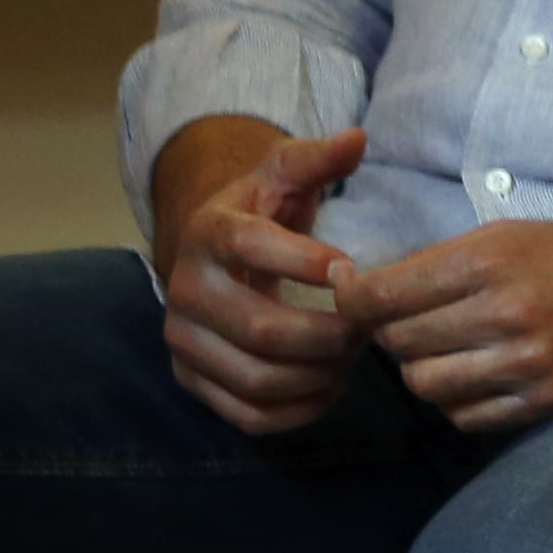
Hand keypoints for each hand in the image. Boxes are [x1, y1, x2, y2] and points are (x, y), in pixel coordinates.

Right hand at [151, 121, 366, 435]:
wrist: (211, 250)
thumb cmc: (261, 209)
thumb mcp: (284, 173)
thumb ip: (317, 158)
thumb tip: (357, 139)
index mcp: (210, 234)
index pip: (252, 248)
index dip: (305, 262)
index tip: (352, 271)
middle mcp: (186, 290)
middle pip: (261, 329)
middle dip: (329, 335)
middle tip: (369, 328)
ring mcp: (183, 340)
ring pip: (256, 378)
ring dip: (318, 375)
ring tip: (353, 357)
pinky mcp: (190, 378)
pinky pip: (244, 413)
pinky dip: (295, 411)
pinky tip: (329, 389)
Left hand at [337, 221, 552, 435]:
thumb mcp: (509, 236)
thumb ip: (437, 263)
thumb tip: (359, 288)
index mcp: (492, 262)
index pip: (382, 295)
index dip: (351, 296)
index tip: (349, 291)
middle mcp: (505, 315)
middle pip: (397, 342)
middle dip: (393, 330)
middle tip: (414, 318)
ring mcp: (526, 365)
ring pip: (424, 385)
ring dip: (424, 368)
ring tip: (448, 349)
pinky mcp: (544, 401)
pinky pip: (464, 416)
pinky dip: (460, 398)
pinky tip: (479, 373)